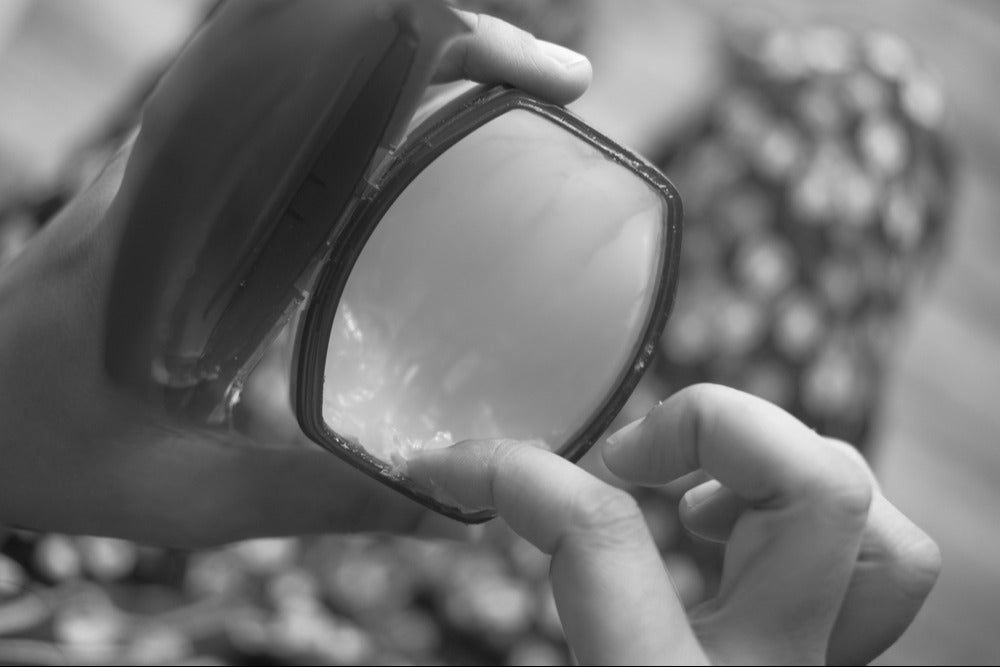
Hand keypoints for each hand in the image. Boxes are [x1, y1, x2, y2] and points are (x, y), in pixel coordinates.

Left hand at [0, 0, 590, 547]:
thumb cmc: (41, 449)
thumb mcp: (188, 493)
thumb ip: (322, 498)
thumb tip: (452, 505)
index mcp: (186, 214)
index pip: (325, 74)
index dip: (446, 49)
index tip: (540, 77)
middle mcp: (184, 168)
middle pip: (331, 46)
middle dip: (451, 46)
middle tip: (542, 90)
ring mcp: (178, 172)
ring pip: (305, 73)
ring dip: (409, 71)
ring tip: (497, 114)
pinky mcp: (179, 193)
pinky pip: (277, 123)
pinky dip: (359, 117)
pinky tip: (405, 175)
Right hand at [407, 384, 940, 664]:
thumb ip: (538, 623)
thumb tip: (437, 516)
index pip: (597, 537)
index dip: (517, 476)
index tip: (457, 467)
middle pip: (817, 492)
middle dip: (714, 426)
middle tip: (624, 459)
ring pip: (876, 525)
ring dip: (783, 467)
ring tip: (692, 491)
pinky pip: (877, 567)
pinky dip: (807, 518)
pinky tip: (726, 535)